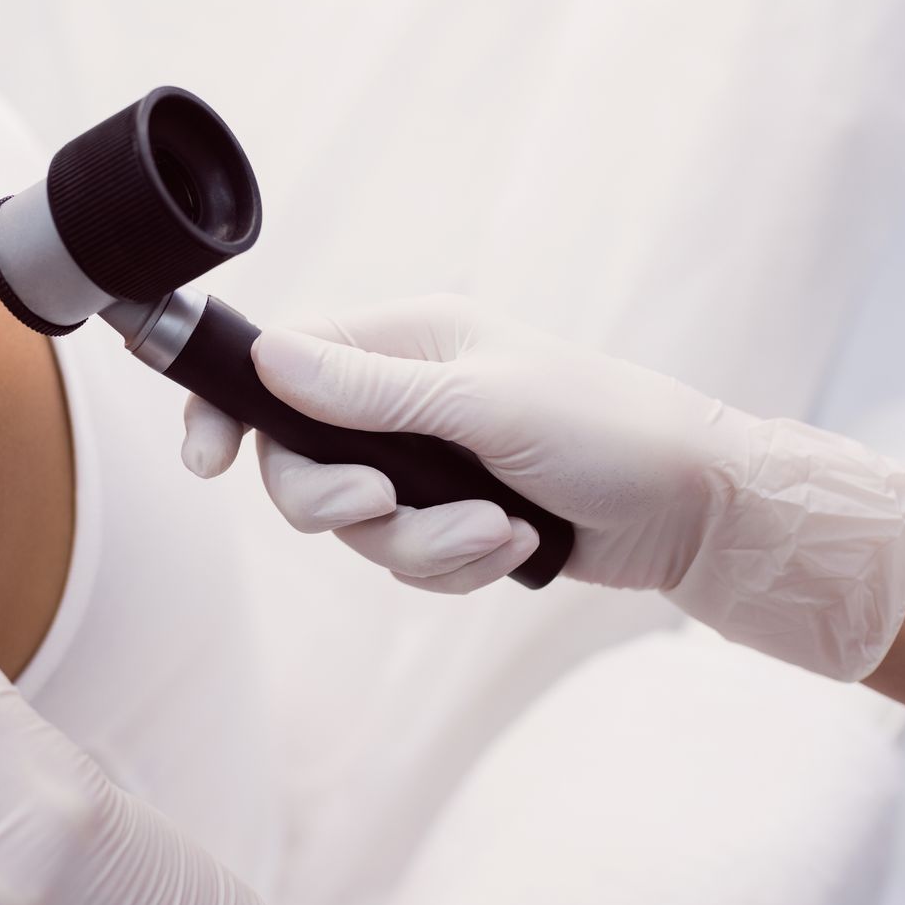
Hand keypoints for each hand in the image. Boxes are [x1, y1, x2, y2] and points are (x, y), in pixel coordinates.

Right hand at [181, 294, 904, 679]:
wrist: (698, 510)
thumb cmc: (610, 431)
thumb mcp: (487, 404)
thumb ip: (371, 389)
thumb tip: (267, 355)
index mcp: (410, 340)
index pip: (282, 360)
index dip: (229, 405)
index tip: (205, 461)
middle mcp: (407, 397)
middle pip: (302, 460)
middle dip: (345, 501)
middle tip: (387, 504)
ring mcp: (430, 460)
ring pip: (358, 525)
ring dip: (425, 544)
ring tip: (500, 532)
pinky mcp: (455, 517)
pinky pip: (409, 559)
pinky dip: (457, 564)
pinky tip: (517, 546)